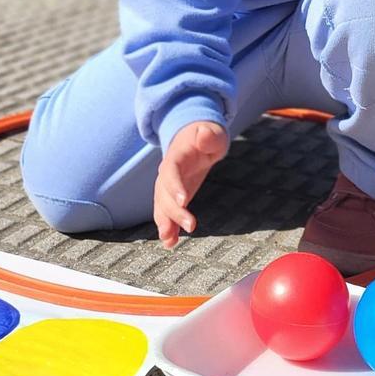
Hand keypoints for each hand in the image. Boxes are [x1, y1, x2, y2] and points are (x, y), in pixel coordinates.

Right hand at [153, 120, 228, 247]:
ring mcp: (168, 187)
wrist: (195, 140)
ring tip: (169, 241)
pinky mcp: (173, 197)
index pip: (171, 171)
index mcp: (176, 156)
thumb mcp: (213, 133)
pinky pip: (167, 213)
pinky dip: (168, 228)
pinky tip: (170, 243)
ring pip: (161, 206)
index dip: (174, 186)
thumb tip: (204, 134)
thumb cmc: (207, 136)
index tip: (183, 201)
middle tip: (190, 226)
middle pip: (164, 194)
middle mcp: (167, 173)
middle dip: (174, 211)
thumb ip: (210, 135)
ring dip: (165, 223)